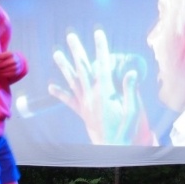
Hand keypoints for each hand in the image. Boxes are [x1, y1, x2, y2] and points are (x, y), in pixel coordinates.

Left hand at [0, 51, 26, 83]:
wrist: (19, 62)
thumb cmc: (7, 58)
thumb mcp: (2, 54)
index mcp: (10, 54)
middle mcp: (14, 60)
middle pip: (0, 65)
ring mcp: (16, 67)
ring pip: (2, 70)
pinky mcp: (16, 73)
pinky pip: (5, 75)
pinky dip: (1, 74)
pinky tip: (1, 71)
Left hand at [48, 29, 151, 144]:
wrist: (113, 150)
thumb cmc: (125, 131)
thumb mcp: (133, 111)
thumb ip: (131, 91)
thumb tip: (131, 72)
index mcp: (105, 93)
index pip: (103, 64)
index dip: (101, 47)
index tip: (98, 33)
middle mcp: (91, 96)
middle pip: (83, 69)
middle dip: (77, 51)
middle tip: (71, 36)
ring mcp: (84, 104)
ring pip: (72, 81)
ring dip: (64, 66)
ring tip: (56, 53)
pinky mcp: (82, 113)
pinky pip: (68, 101)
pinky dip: (60, 93)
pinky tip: (51, 87)